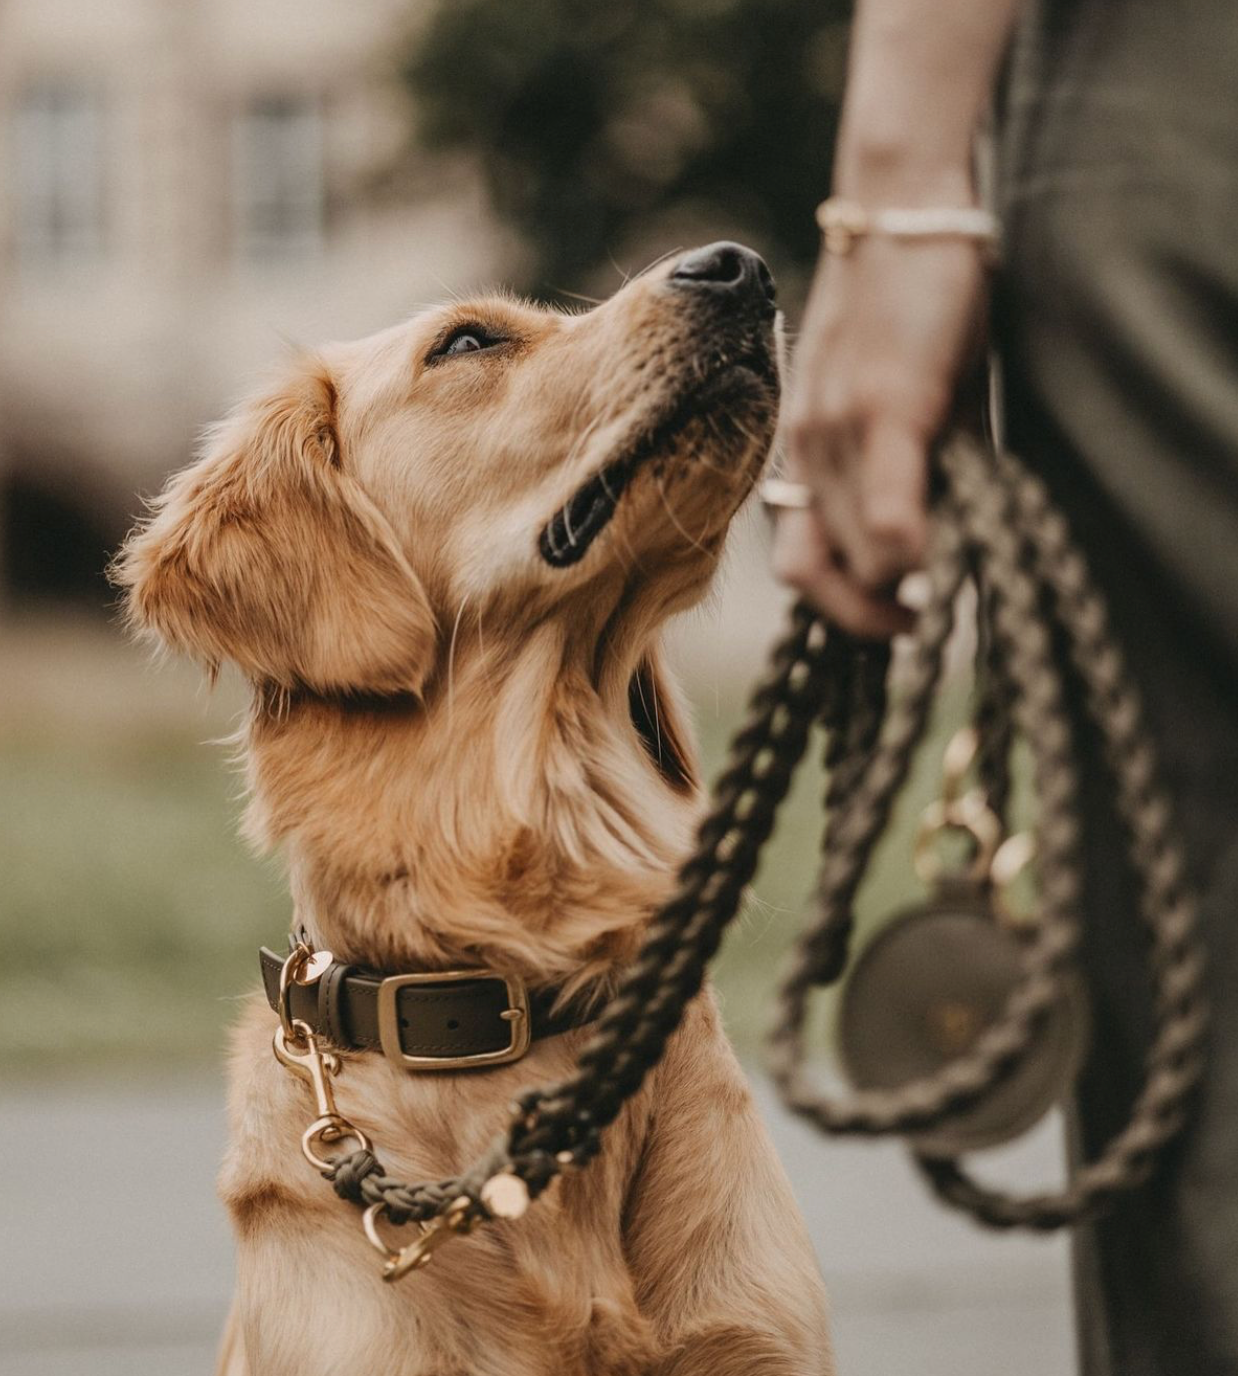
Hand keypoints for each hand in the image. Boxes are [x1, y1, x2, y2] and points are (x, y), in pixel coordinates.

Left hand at [773, 230, 987, 636]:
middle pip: (818, 578)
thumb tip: (936, 554)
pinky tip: (937, 565)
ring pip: (856, 556)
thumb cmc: (907, 315)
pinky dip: (908, 550)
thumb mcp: (897, 407)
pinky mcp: (881, 405)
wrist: (902, 214)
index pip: (800, 568)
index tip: (895, 622)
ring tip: (941, 594)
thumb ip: (904, 476)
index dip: (845, 611)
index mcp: (802, 460)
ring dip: (898, 591)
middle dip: (871, 617)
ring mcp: (834, 433)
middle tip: (923, 625)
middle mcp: (804, 455)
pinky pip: (887, 508)